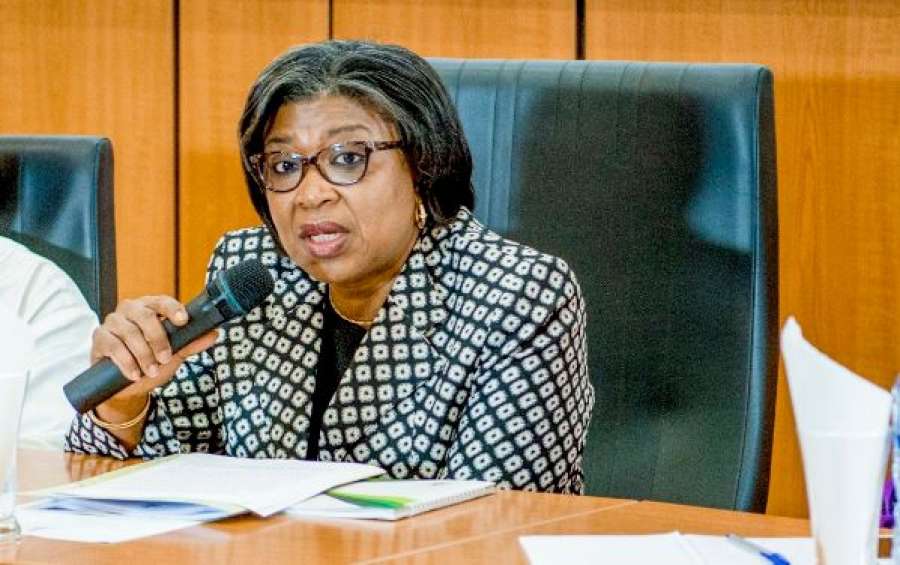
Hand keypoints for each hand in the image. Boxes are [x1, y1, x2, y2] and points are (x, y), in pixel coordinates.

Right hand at [91, 295, 216, 403]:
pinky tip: (134, 374)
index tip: (183, 321)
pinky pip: (113, 346)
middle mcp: (130, 310)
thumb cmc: (152, 360)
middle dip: (158, 339)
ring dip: (143, 354)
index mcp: (150, 307)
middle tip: (165, 359)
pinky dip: (126, 362)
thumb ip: (191, 342)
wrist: (128, 384)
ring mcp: (113, 322)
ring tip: (151, 371)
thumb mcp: (174, 353)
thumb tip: (213, 334)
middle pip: (145, 316)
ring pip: (129, 332)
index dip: (172, 309)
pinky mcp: (99, 337)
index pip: (162, 301)